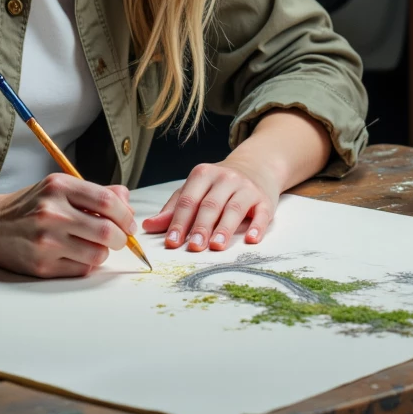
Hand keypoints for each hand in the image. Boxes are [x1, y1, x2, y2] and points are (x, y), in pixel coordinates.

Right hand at [0, 174, 135, 277]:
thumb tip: (126, 201)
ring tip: (94, 246)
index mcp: (58, 186)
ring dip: (104, 253)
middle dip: (122, 238)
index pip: (106, 201)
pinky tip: (77, 254)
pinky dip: (87, 264)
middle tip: (120, 238)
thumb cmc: (30, 205)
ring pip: (97, 254)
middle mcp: (52, 212)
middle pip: (107, 231)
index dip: (125, 214)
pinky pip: (81, 269)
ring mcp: (46, 241)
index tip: (129, 222)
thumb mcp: (58, 187)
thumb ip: (94, 192)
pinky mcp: (42, 265)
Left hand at [142, 157, 281, 251]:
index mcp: (202, 174)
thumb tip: (148, 226)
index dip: (179, 221)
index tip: (172, 242)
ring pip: (234, 208)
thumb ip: (174, 208)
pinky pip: (261, 213)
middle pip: (210, 204)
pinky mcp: (264, 199)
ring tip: (216, 246)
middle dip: (201, 226)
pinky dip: (256, 226)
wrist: (256, 166)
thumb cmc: (219, 184)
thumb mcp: (195, 189)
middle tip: (194, 246)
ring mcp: (246, 187)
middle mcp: (224, 178)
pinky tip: (251, 239)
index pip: (188, 199)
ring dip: (224, 228)